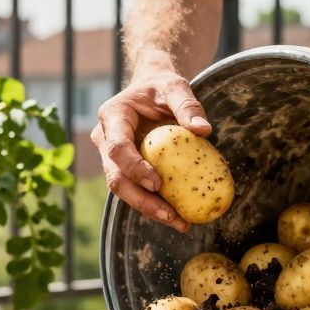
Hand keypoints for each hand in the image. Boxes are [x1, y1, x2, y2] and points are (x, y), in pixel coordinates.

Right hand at [91, 67, 209, 231]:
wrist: (151, 90)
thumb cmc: (162, 87)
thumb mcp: (176, 87)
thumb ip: (188, 105)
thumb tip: (204, 130)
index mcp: (112, 117)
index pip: (117, 148)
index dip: (134, 168)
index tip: (158, 183)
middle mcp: (105, 139)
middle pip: (116, 178)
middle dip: (141, 201)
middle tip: (169, 215)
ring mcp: (111, 157)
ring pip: (123, 190)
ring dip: (149, 209)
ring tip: (180, 222)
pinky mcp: (124, 169)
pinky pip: (136, 190)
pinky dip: (155, 205)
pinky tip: (179, 217)